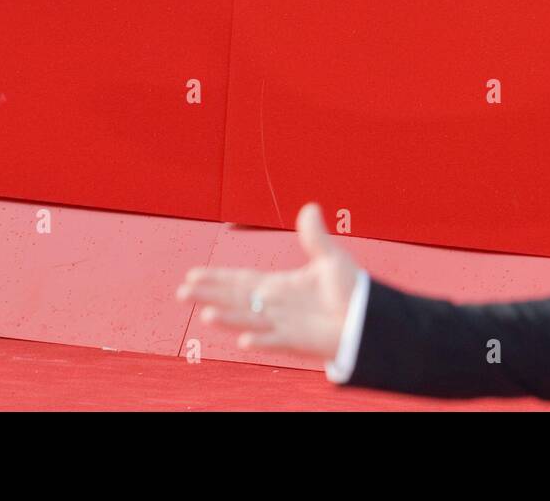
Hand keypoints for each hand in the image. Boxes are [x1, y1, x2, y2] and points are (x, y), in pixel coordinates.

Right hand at [177, 203, 357, 357]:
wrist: (369, 320)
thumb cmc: (350, 291)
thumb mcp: (330, 258)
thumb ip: (314, 237)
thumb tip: (309, 207)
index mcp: (279, 285)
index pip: (241, 280)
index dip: (216, 277)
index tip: (191, 275)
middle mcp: (275, 306)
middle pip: (235, 299)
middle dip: (209, 296)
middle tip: (180, 293)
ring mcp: (283, 325)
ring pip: (249, 319)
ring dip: (228, 318)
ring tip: (206, 314)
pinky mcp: (298, 342)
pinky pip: (275, 341)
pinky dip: (259, 340)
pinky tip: (243, 339)